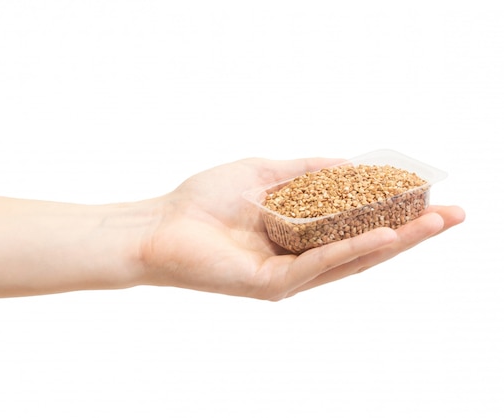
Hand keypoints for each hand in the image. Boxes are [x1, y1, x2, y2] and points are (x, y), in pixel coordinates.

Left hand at [140, 158, 464, 299]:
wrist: (159, 225)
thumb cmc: (204, 200)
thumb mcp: (265, 172)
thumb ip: (307, 171)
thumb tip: (352, 165)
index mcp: (298, 234)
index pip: (355, 224)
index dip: (392, 210)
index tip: (427, 193)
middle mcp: (299, 258)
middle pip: (364, 246)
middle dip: (410, 231)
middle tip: (453, 215)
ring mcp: (288, 275)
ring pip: (350, 260)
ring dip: (395, 242)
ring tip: (434, 224)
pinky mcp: (272, 284)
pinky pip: (319, 266)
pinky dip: (352, 249)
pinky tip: (382, 236)